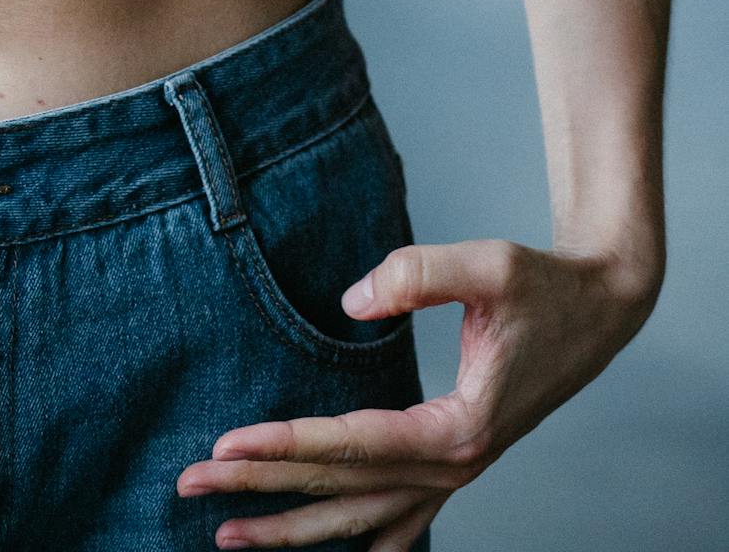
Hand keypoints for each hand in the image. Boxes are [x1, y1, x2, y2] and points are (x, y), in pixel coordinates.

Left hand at [175, 236, 659, 547]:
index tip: (223, 445)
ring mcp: (456, 476)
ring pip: (362, 518)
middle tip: (189, 486)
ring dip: (294, 529)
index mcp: (460, 428)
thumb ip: (418, 274)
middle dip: (262, 488)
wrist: (599, 309)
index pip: (353, 445)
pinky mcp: (456, 466)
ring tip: (225, 537)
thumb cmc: (542, 284)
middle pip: (342, 488)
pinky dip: (357, 542)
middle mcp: (454, 467)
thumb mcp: (488, 264)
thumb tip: (351, 300)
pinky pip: (400, 521)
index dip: (286, 445)